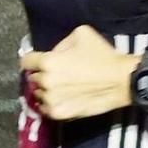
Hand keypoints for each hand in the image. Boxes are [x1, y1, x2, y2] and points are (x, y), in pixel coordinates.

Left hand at [21, 25, 137, 121]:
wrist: (121, 81)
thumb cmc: (104, 56)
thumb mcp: (83, 34)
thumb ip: (62, 42)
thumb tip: (53, 52)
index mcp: (49, 62)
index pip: (26, 60)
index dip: (33, 58)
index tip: (39, 60)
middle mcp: (45, 82)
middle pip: (33, 77)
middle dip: (43, 73)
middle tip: (59, 72)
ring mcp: (50, 99)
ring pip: (39, 93)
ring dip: (47, 89)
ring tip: (64, 86)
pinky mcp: (57, 113)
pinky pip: (44, 108)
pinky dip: (51, 102)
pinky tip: (64, 97)